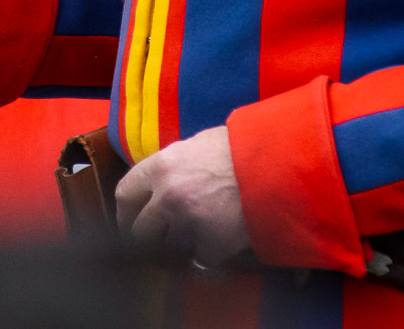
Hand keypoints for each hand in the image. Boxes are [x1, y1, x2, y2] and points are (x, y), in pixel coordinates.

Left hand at [115, 126, 250, 266]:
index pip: (125, 194)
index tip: (132, 220)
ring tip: (204, 228)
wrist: (278, 165)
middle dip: (152, 235)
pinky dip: (211, 251)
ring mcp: (189, 224)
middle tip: (164, 235)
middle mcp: (168, 196)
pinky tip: (225, 236)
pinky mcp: (211, 245)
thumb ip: (173, 165)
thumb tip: (159, 183)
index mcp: (161, 166)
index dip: (127, 211)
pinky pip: (201, 257)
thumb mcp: (198, 145)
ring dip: (184, 241)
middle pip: (141, 231)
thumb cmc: (240, 147)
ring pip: (171, 246)